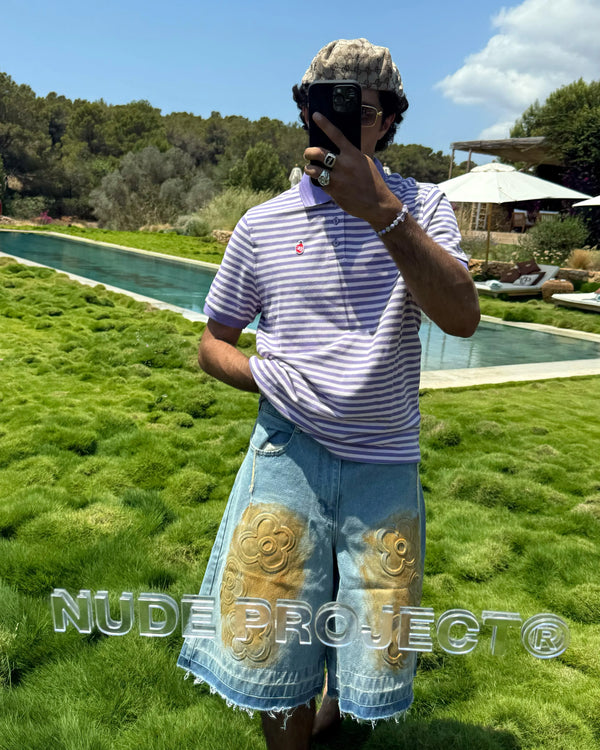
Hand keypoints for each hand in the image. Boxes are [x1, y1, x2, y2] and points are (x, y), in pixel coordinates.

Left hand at [303, 113, 401, 229]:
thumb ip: (350, 155)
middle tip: (308, 153)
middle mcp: (344, 164)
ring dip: (309, 168)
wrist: (376, 203)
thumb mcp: (364, 162)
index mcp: (353, 154)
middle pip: (318, 152)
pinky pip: (319, 183)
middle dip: (309, 151)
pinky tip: (321, 181)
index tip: (315, 115)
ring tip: (310, 168)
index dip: (324, 123)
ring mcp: (338, 178)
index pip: (336, 135)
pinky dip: (318, 181)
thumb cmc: (371, 181)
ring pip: (314, 169)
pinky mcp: (334, 191)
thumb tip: (335, 150)